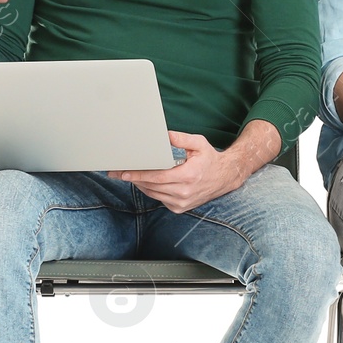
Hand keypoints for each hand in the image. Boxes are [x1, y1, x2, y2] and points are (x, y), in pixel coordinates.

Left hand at [111, 132, 241, 213]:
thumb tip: (164, 135)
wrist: (224, 177)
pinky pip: (159, 198)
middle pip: (151, 186)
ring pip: (153, 194)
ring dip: (140, 185)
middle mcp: (184, 192)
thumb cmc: (210, 159)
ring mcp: (182, 202)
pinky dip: (151, 190)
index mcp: (188, 176)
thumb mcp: (199, 144)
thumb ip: (181, 138)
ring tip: (129, 176)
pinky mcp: (179, 208)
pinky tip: (146, 182)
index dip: (139, 175)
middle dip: (134, 179)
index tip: (125, 172)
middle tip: (118, 173)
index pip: (157, 177)